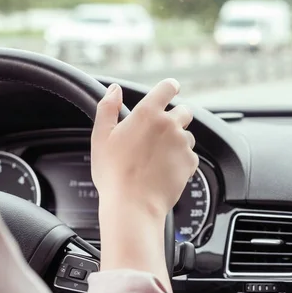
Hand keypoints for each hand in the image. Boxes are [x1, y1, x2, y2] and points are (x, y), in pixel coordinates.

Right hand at [90, 79, 198, 292]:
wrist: (133, 205)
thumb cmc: (114, 173)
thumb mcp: (101, 136)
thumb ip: (108, 107)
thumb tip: (114, 90)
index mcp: (148, 113)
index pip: (167, 87)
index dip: (169, 87)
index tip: (170, 89)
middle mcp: (169, 124)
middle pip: (183, 111)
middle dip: (175, 117)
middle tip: (158, 133)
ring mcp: (182, 144)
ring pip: (187, 135)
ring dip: (178, 140)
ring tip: (158, 156)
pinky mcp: (190, 162)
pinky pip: (190, 155)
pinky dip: (181, 160)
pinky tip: (164, 169)